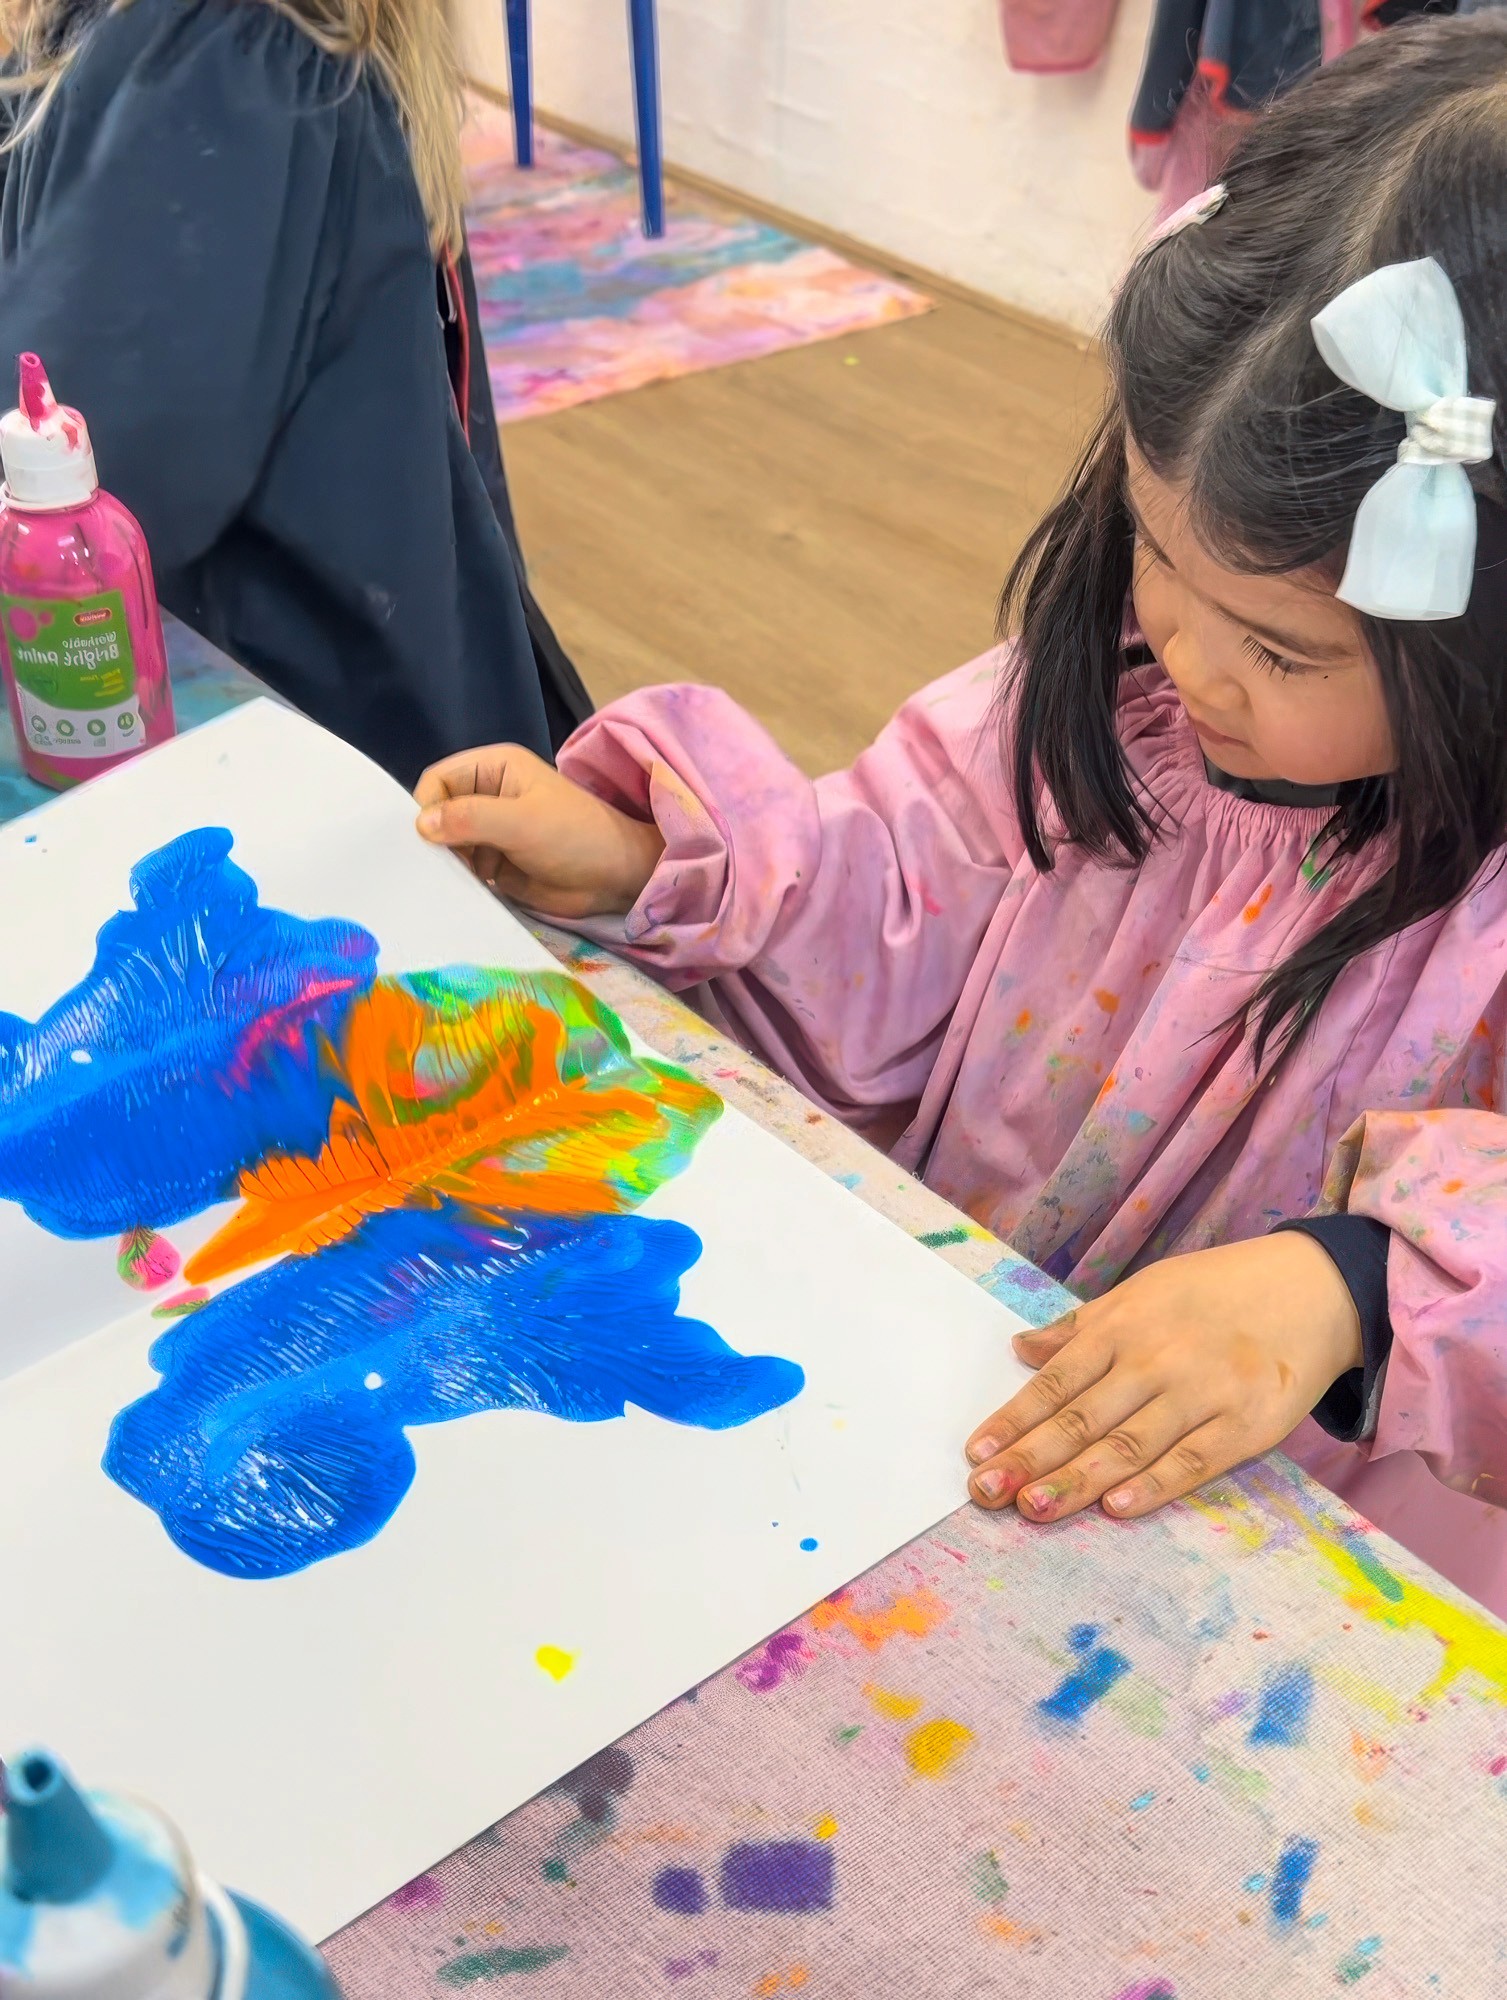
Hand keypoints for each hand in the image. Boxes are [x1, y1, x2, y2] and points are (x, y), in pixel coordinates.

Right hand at [414, 744, 664, 919]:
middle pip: (437, 812)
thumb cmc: (575, 836)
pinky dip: (453, 880)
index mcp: (494, 768)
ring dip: (441, 862)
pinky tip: (449, 894)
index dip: (425, 806)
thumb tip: (421, 824)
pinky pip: (460, 869)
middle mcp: (486, 795)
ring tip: (437, 884)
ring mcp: (489, 831)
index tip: (423, 840)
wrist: (615, 877)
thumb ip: (470, 818)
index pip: (438, 780)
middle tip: (423, 868)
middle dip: (429, 838)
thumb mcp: (522, 821)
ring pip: (445, 843)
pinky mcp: (493, 863)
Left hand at [964, 1233, 1362, 1521]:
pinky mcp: (1246, 1425)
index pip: (1057, 1380)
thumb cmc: (1214, 1293)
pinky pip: (1192, 1460)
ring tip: (1033, 1508)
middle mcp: (1156, 1359)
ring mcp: (1202, 1393)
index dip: (1014, 1419)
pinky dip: (1153, 1485)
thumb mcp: (1141, 1293)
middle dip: (1031, 1457)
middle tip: (987, 1492)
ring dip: (1077, 1480)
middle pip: (1083, 1418)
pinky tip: (1115, 1507)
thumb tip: (1020, 1348)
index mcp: (1123, 1325)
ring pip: (1128, 1445)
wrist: (1313, 1288)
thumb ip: (1081, 1328)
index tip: (977, 1453)